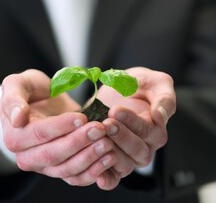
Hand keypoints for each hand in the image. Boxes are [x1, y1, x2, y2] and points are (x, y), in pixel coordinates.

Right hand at [0, 69, 117, 187]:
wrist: (42, 101)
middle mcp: (28, 155)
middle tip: (100, 128)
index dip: (61, 126)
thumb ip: (13, 98)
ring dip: (89, 157)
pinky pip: (76, 176)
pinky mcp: (61, 167)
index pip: (39, 134)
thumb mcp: (18, 84)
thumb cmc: (31, 91)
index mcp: (15, 136)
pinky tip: (110, 157)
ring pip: (67, 169)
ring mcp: (46, 165)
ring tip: (108, 142)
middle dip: (79, 142)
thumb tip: (17, 118)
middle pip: (54, 154)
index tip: (82, 117)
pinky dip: (94, 171)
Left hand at [94, 67, 175, 189]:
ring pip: (125, 164)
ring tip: (97, 135)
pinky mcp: (112, 158)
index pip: (150, 132)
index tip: (115, 110)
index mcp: (157, 129)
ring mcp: (128, 154)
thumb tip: (160, 117)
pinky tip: (98, 175)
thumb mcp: (156, 82)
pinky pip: (113, 176)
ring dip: (111, 152)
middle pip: (138, 151)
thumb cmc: (138, 84)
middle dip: (121, 136)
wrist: (117, 89)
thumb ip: (164, 98)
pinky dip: (107, 179)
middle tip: (106, 122)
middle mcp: (145, 145)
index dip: (132, 123)